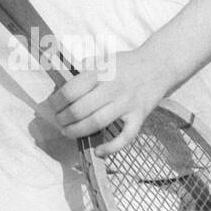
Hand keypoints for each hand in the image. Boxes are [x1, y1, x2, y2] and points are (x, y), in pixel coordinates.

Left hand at [45, 45, 172, 156]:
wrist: (158, 66)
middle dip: (64, 118)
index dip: (57, 101)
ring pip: (97, 123)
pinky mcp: (139, 117)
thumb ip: (83, 70)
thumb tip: (62, 86)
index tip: (52, 105)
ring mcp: (126, 104)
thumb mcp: (101, 59)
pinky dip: (112, 147)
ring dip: (78, 131)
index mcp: (100, 72)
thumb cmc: (125, 64)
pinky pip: (126, 136)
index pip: (71, 90)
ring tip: (68, 132)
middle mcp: (112, 88)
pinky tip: (98, 151)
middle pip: (81, 109)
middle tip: (59, 120)